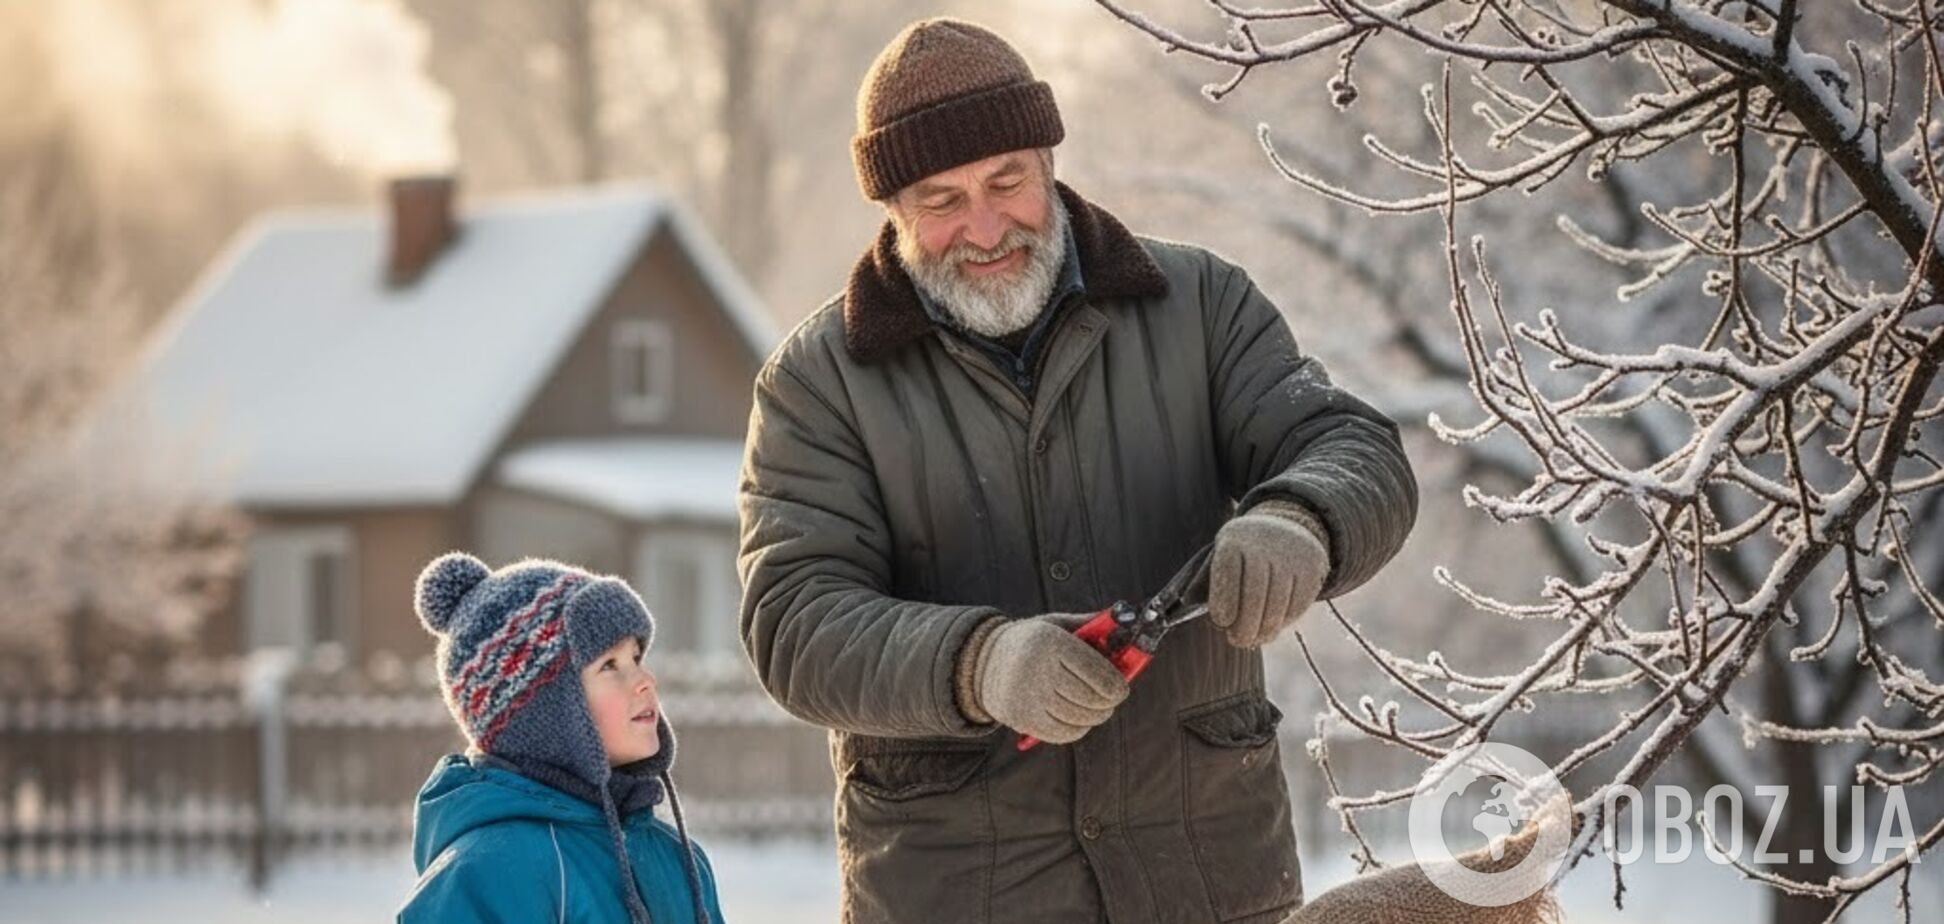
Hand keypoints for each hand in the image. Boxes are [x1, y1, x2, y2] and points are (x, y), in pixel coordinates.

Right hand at [956, 613, 1129, 743]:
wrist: (981, 662)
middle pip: (1092, 698)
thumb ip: (1090, 625)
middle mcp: (1038, 669)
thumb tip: (1126, 621)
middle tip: (1112, 699)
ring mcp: (1029, 697)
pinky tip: (1078, 718)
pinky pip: (1064, 733)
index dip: (1118, 684)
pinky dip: (1078, 728)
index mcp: (1050, 641)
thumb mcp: (1056, 624)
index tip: (1123, 687)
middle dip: (1109, 701)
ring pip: (1081, 718)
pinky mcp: (1022, 720)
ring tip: (1097, 708)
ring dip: (1096, 715)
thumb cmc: (1029, 641)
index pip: (1099, 672)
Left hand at [1209, 500, 1331, 647]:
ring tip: (1255, 639)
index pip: (1228, 573)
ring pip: (1278, 603)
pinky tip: (1273, 627)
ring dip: (1265, 629)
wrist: (1285, 528)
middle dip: (1245, 625)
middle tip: (1238, 641)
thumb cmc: (1241, 555)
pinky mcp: (1312, 568)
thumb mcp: (1222, 557)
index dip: (1224, 602)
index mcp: (1234, 540)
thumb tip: (1197, 616)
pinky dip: (1285, 621)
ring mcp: (1292, 555)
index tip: (1222, 623)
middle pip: (1255, 593)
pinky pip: (1298, 604)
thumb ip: (1209, 585)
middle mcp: (1265, 544)